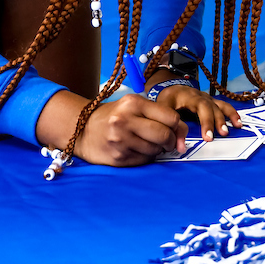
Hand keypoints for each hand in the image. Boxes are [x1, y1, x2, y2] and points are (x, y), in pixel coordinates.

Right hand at [74, 94, 188, 165]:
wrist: (82, 130)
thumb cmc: (114, 116)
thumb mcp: (135, 107)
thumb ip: (160, 116)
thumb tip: (182, 140)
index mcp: (133, 103)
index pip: (170, 117)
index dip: (178, 127)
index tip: (176, 131)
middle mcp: (125, 120)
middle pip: (164, 135)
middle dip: (170, 141)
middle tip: (166, 142)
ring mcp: (120, 140)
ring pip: (155, 150)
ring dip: (157, 150)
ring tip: (146, 143)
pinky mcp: (118, 158)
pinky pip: (144, 160)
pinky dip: (146, 156)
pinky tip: (136, 150)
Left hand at [157, 84, 241, 140]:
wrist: (170, 89)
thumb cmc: (167, 100)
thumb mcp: (164, 110)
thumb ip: (171, 128)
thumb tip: (180, 147)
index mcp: (189, 96)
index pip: (201, 106)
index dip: (206, 121)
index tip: (208, 137)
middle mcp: (201, 96)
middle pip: (212, 107)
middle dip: (217, 121)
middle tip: (222, 134)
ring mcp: (208, 98)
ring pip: (220, 105)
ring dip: (229, 116)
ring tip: (237, 126)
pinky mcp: (211, 102)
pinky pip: (224, 106)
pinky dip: (232, 113)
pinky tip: (238, 122)